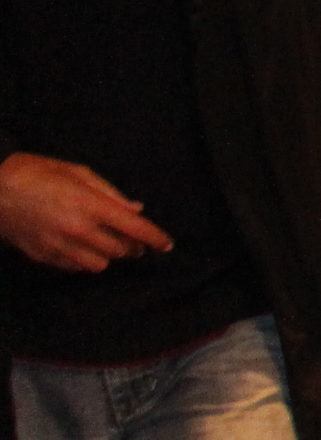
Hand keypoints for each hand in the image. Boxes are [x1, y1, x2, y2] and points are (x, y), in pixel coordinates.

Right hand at [0, 153, 170, 271]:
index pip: (134, 229)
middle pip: (121, 250)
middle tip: (134, 239)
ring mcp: (59, 246)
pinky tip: (82, 246)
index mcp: (88, 205)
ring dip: (109, 254)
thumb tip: (136, 210)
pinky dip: (86, 260)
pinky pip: (76, 267)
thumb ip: (109, 193)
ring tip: (105, 241)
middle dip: (133, 246)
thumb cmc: (34, 172)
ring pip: (101, 264)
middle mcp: (77, 230)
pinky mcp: (44, 256)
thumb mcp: (76, 172)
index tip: (167, 245)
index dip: (155, 238)